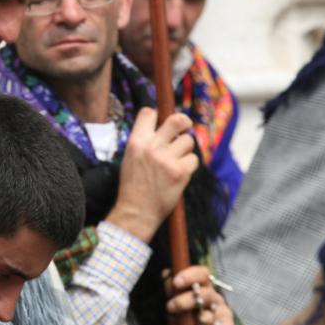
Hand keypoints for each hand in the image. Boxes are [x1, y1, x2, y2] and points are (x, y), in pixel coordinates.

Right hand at [106, 108, 198, 241]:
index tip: (162, 122)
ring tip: (176, 160)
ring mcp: (167, 159)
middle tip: (185, 127)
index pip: (149, 113)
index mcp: (136, 142)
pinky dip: (189, 166)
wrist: (136, 211)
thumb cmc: (133, 185)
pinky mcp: (180, 172)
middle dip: (184, 122)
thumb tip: (163, 128)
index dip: (157, 115)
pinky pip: (194, 159)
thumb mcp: (131, 157)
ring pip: (188, 141)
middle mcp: (152, 147)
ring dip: (185, 149)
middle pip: (176, 120)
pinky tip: (179, 173)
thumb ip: (145, 141)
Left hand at [163, 266, 235, 324]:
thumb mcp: (174, 303)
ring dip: (201, 320)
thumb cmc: (184, 317)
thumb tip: (166, 274)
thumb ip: (171, 290)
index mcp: (202, 287)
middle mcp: (214, 298)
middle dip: (186, 300)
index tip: (175, 282)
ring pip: (211, 315)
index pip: (201, 274)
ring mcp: (222, 314)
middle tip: (170, 307)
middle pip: (206, 294)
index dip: (189, 276)